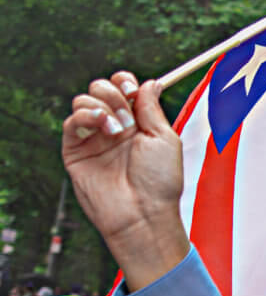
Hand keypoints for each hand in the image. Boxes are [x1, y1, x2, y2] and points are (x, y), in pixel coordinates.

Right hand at [61, 71, 188, 289]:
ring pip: (84, 100)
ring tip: (118, 130)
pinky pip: (72, 121)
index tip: (133, 90)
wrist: (144, 213)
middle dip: (113, 92)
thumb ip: (152, 109)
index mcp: (137, 123)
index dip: (125, 82)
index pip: (123, 89)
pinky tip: (103, 127)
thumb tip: (150, 82)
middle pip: (100, 89)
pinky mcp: (76, 151)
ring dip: (102, 106)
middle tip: (127, 114)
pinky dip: (86, 115)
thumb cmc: (160, 181)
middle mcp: (114, 128)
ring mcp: (94, 139)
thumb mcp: (164, 139)